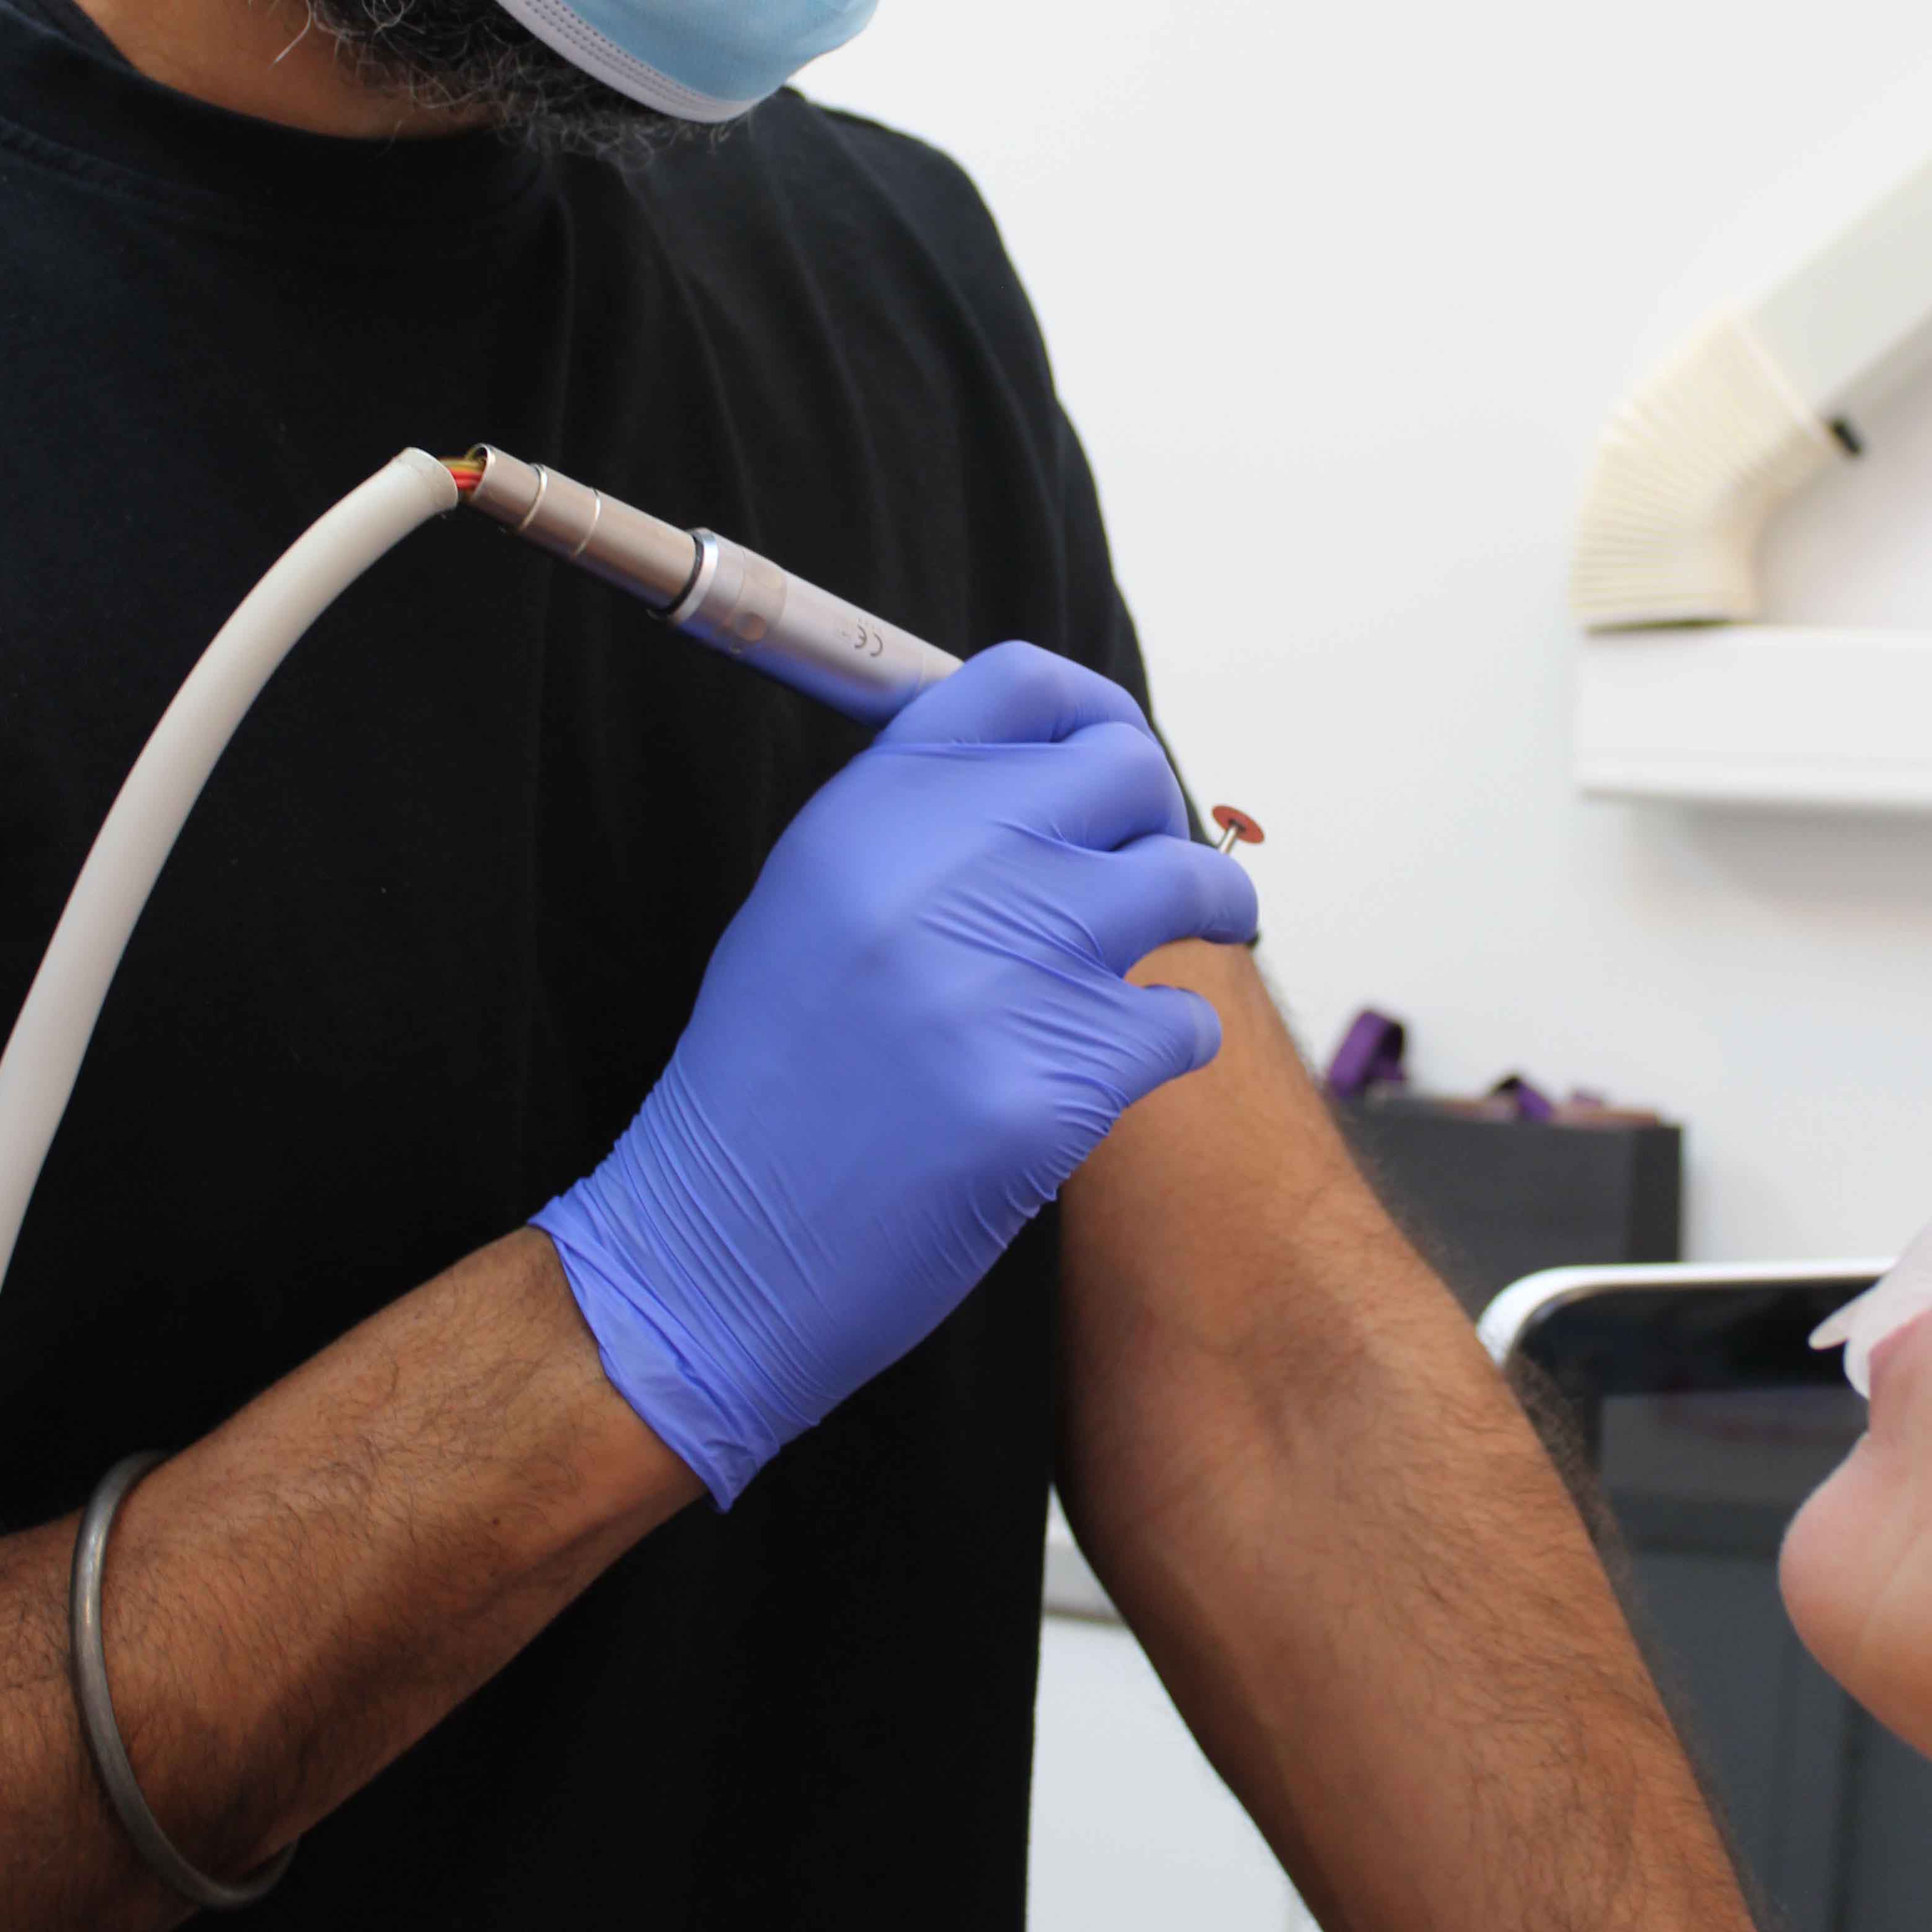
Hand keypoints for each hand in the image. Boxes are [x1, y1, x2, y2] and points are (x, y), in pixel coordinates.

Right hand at [534, 644, 1257, 1500]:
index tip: (1114, 756)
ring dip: (1211, 911)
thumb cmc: (773, 1082)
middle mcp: (940, 865)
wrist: (720, 1248)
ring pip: (1187, 883)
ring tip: (1199, 937)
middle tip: (1156, 870)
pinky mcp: (1054, 1082)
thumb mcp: (815, 904)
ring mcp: (1004, 971)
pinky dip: (1166, 1043)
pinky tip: (1110, 1071)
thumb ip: (927, 825)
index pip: (1024, 683)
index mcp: (872, 809)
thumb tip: (1059, 778)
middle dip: (1159, 818)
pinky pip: (1181, 1021)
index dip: (1096, 711)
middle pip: (1126, 770)